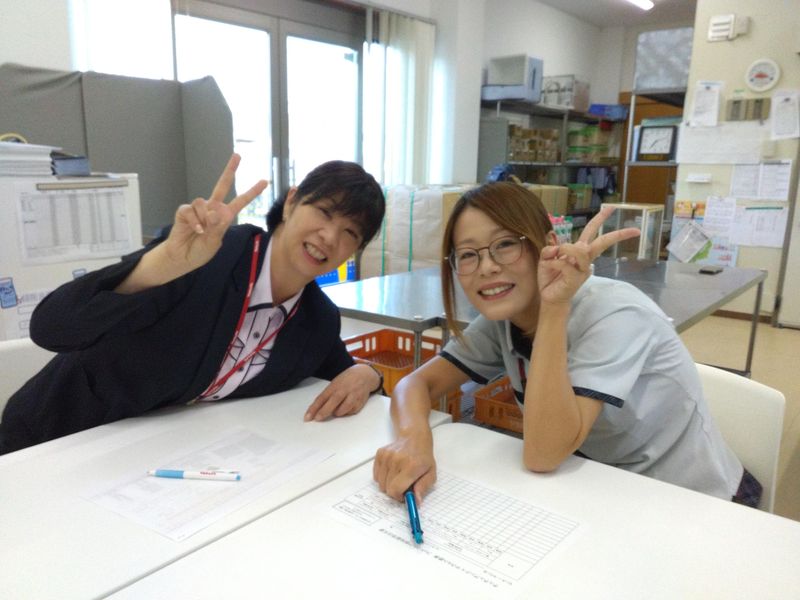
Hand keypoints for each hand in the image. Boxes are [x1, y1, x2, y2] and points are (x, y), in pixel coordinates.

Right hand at [163, 153, 267, 272]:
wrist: (183, 257)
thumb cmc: (200, 251)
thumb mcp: (215, 242)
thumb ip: (217, 227)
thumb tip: (214, 212)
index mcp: (225, 216)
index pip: (241, 201)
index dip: (252, 192)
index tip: (264, 182)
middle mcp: (212, 208)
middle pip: (222, 185)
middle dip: (230, 170)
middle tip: (238, 155)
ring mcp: (198, 209)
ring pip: (203, 202)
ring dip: (203, 218)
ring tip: (202, 231)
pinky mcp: (185, 211)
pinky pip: (190, 210)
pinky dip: (194, 221)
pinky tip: (196, 230)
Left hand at [303, 363, 377, 420]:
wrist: (365, 375)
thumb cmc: (346, 380)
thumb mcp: (335, 383)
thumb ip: (328, 395)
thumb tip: (318, 410)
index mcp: (335, 385)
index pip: (322, 397)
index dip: (314, 408)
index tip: (307, 417)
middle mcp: (345, 389)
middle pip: (333, 402)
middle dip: (324, 412)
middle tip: (317, 419)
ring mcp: (353, 396)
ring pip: (343, 410)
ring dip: (337, 413)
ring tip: (337, 409)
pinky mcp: (361, 402)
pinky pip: (351, 412)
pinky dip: (347, 412)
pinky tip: (347, 406)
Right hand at [373, 430, 435, 502]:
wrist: (414, 438)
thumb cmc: (423, 457)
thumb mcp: (431, 474)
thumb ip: (423, 488)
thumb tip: (416, 501)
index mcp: (411, 466)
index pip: (396, 489)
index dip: (399, 497)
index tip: (404, 496)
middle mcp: (397, 460)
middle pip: (387, 488)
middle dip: (395, 491)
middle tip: (403, 486)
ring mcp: (387, 456)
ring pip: (380, 483)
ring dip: (389, 485)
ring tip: (398, 477)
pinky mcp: (380, 454)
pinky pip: (376, 475)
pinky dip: (383, 478)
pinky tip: (392, 471)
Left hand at [537, 205, 639, 305]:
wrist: (549, 297)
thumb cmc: (550, 276)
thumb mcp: (546, 258)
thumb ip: (550, 249)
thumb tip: (557, 248)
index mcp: (579, 251)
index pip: (591, 231)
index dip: (600, 219)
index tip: (612, 207)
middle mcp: (585, 259)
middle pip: (602, 242)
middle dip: (618, 235)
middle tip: (635, 230)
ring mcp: (583, 270)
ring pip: (580, 250)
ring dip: (565, 249)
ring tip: (554, 255)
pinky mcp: (576, 279)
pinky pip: (564, 264)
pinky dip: (553, 263)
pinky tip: (548, 266)